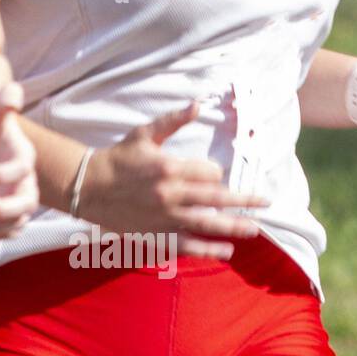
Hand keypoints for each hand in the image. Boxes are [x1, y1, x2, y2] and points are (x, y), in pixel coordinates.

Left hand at [0, 82, 38, 238]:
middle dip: (2, 210)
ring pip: (17, 221)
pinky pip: (7, 229)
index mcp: (23, 154)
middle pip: (27, 204)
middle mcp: (24, 179)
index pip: (23, 170)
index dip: (3, 175)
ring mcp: (15, 195)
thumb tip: (14, 92)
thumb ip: (4, 99)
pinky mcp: (3, 207)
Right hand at [79, 103, 268, 258]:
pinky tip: (227, 251)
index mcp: (170, 168)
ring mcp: (165, 217)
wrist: (88, 187)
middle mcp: (171, 194)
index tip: (216, 176)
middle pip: (217, 197)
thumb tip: (198, 104)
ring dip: (234, 226)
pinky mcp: (157, 234)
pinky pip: (188, 245)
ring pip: (208, 223)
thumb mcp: (144, 134)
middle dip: (244, 200)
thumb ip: (173, 121)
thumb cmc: (118, 158)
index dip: (217, 174)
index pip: (210, 173)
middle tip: (267, 202)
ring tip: (254, 228)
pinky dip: (209, 249)